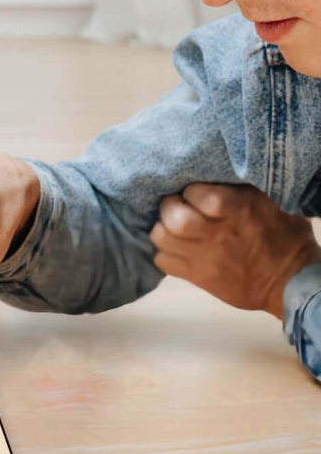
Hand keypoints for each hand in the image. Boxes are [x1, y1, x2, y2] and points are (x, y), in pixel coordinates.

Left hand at [150, 183, 320, 317]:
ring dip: (163, 228)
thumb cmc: (285, 236)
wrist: (292, 281)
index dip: (190, 190)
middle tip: (176, 205)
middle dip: (169, 207)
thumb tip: (212, 173)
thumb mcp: (271, 201)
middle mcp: (218, 233)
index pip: (197, 193)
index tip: (194, 191)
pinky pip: (162, 261)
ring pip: (162, 238)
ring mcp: (206, 258)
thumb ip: (240, 188)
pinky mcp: (199, 277)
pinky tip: (176, 247)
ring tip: (173, 226)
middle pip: (175, 218)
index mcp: (239, 209)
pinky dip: (164, 252)